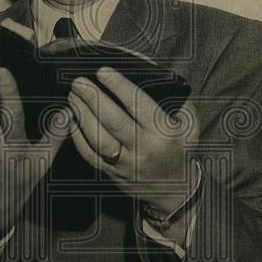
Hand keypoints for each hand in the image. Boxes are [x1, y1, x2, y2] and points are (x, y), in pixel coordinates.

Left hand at [67, 67, 198, 216]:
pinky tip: (71, 120)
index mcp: (163, 133)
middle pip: (113, 121)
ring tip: (73, 97)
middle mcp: (143, 149)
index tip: (102, 71)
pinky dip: (77, 137)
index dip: (119, 86)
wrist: (175, 189)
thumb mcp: (189, 124)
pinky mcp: (112, 174)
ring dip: (82, 115)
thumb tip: (154, 76)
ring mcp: (126, 164)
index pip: (138, 105)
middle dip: (93, 98)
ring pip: (98, 139)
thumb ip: (177, 101)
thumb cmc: (180, 149)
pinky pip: (89, 155)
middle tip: (79, 82)